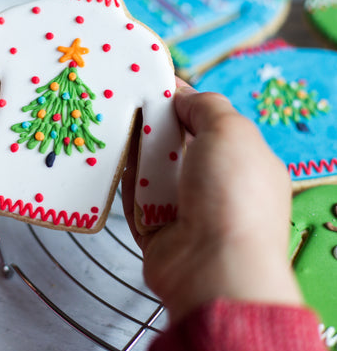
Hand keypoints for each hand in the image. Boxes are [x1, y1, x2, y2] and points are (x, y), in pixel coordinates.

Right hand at [123, 80, 301, 322]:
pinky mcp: (156, 229)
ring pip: (152, 171)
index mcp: (239, 161)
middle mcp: (213, 185)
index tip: (152, 84)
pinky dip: (125, 182)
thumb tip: (181, 95)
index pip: (206, 121)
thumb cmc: (232, 193)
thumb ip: (206, 105)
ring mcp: (184, 208)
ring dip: (135, 152)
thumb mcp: (231, 131)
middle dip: (152, 124)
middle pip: (175, 145)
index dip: (179, 100)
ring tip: (112, 126)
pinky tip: (110, 161)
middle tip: (125, 103)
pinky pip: (135, 198)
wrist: (215, 267)